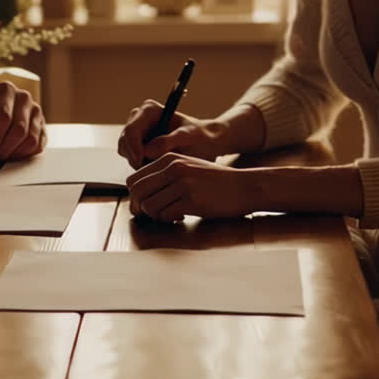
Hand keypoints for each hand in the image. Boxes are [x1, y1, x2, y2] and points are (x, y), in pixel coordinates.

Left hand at [0, 83, 46, 161]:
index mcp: (5, 90)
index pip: (3, 116)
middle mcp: (24, 97)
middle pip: (19, 129)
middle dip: (5, 148)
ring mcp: (36, 110)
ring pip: (31, 138)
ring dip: (15, 153)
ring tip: (2, 157)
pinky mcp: (43, 125)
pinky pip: (38, 144)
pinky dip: (25, 154)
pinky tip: (12, 154)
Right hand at [118, 100, 225, 169]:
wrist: (206, 144)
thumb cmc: (200, 136)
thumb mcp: (189, 137)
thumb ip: (170, 141)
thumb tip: (148, 150)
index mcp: (149, 110)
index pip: (132, 129)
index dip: (133, 147)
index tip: (141, 161)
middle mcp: (139, 119)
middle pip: (124, 141)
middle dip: (136, 156)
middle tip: (154, 167)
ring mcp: (137, 134)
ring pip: (126, 153)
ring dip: (139, 162)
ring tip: (160, 165)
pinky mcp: (138, 147)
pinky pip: (131, 160)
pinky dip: (142, 166)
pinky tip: (158, 166)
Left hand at [127, 153, 257, 221]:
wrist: (244, 187)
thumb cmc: (215, 181)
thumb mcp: (188, 167)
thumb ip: (164, 175)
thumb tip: (139, 196)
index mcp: (170, 158)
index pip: (135, 179)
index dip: (134, 196)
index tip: (142, 205)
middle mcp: (174, 168)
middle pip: (137, 193)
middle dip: (139, 208)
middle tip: (150, 216)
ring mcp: (182, 184)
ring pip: (149, 206)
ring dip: (156, 216)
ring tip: (170, 214)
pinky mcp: (191, 201)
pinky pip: (165, 216)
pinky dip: (169, 220)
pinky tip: (181, 217)